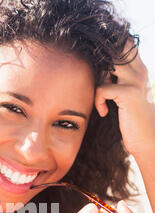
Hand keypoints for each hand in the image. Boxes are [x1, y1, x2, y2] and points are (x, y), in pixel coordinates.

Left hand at [94, 40, 154, 158]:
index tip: (97, 65)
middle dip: (98, 65)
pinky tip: (104, 112)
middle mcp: (139, 71)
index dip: (107, 48)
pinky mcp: (129, 93)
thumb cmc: (131, 118)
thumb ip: (117, 79)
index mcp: (139, 68)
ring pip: (105, 67)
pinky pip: (102, 88)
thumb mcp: (125, 94)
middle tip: (99, 85)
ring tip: (103, 98)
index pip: (124, 43)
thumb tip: (96, 66)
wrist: (146, 138)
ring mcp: (136, 81)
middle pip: (111, 51)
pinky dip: (98, 101)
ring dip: (98, 82)